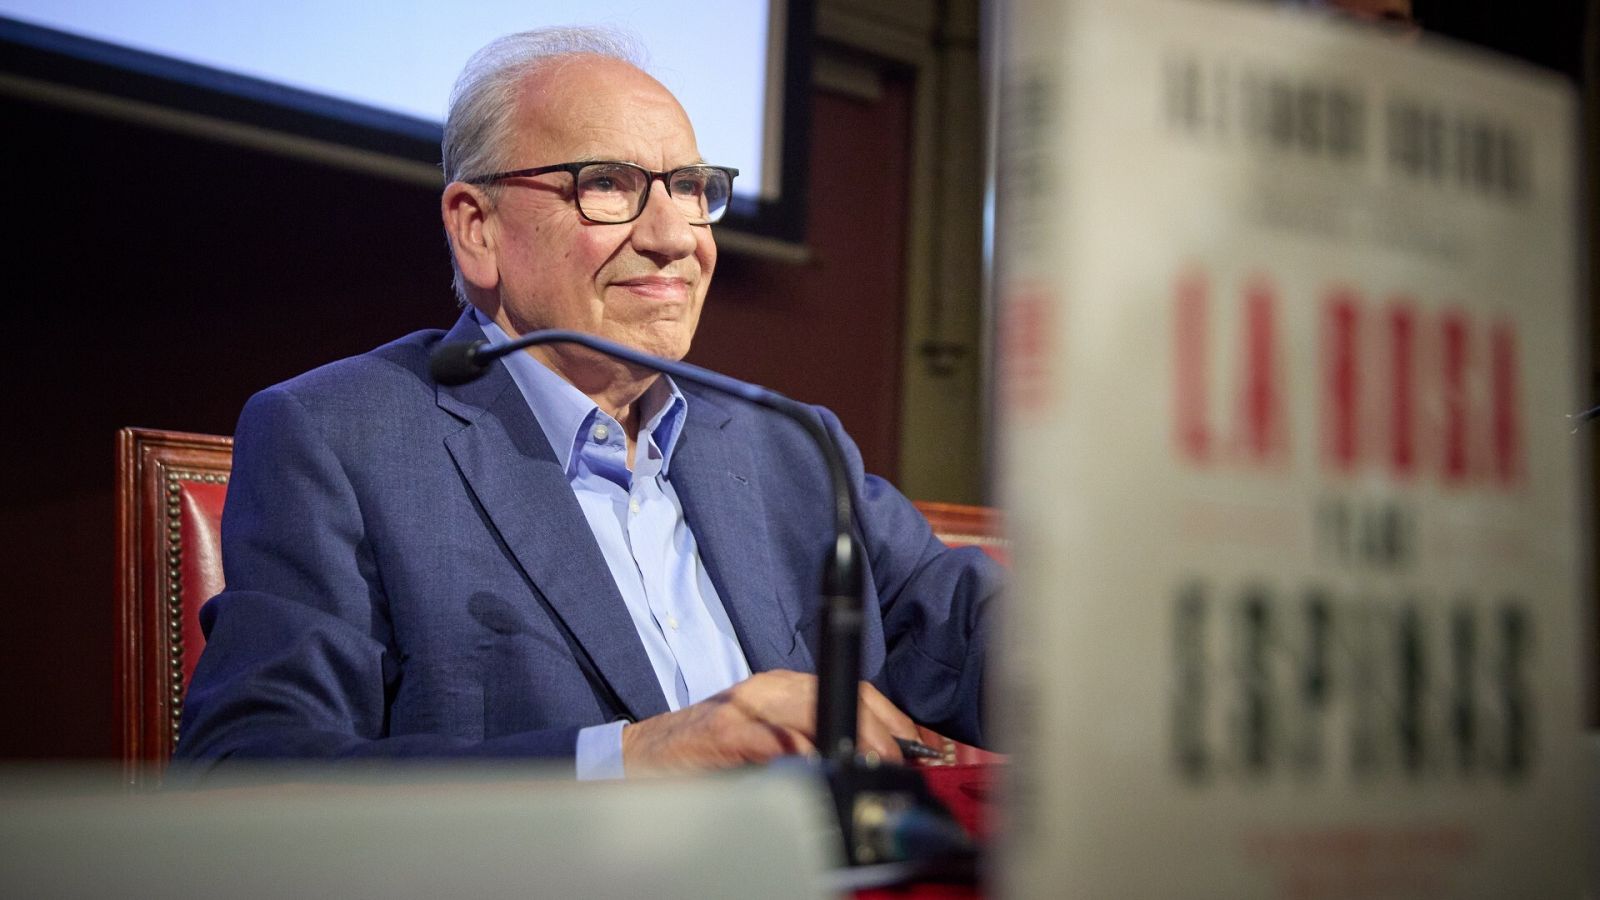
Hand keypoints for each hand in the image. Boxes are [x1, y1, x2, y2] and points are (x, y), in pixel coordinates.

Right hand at [619, 670, 918, 774]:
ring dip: (850, 742)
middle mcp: (768, 689)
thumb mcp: (770, 741)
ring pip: (813, 713)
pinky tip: (820, 770)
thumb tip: (875, 766)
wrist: (643, 757)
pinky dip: (801, 755)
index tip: (921, 749)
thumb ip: (813, 742)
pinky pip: (772, 740)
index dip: (894, 720)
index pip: (855, 690)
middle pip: (842, 696)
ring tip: (871, 768)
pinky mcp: (723, 733)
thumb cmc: (709, 754)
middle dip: (881, 734)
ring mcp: (745, 708)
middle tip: (901, 766)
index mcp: (784, 687)